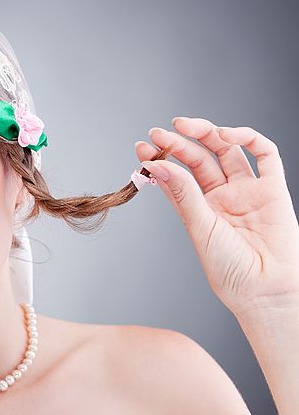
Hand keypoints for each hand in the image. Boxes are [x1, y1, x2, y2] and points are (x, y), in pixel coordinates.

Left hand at [135, 117, 298, 319]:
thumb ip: (183, 193)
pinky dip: (248, 138)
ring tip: (184, 126)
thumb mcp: (199, 227)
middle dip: (178, 143)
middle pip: (199, 160)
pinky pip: (265, 154)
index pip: (176, 176)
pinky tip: (226, 135)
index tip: (142, 148)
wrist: (264, 288)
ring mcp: (247, 191)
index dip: (160, 160)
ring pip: (227, 151)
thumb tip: (158, 164)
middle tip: (158, 132)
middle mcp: (221, 197)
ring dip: (207, 134)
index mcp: (198, 209)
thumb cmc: (229, 268)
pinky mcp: (273, 188)